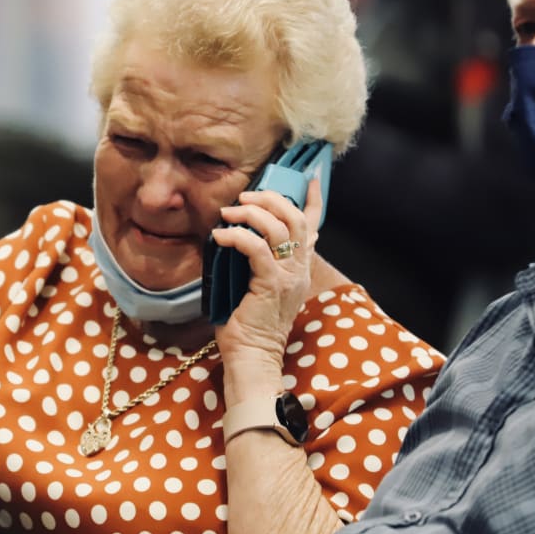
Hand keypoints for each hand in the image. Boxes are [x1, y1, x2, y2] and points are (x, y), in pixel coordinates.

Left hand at [209, 179, 322, 398]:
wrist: (252, 357)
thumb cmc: (248, 326)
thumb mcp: (255, 286)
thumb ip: (256, 262)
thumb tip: (236, 235)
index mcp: (299, 268)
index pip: (314, 226)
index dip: (313, 199)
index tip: (307, 176)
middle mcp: (299, 270)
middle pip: (296, 218)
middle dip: (271, 198)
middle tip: (246, 195)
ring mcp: (289, 276)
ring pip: (279, 228)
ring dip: (251, 213)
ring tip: (229, 211)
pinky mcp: (271, 284)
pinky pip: (256, 248)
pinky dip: (237, 236)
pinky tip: (220, 236)